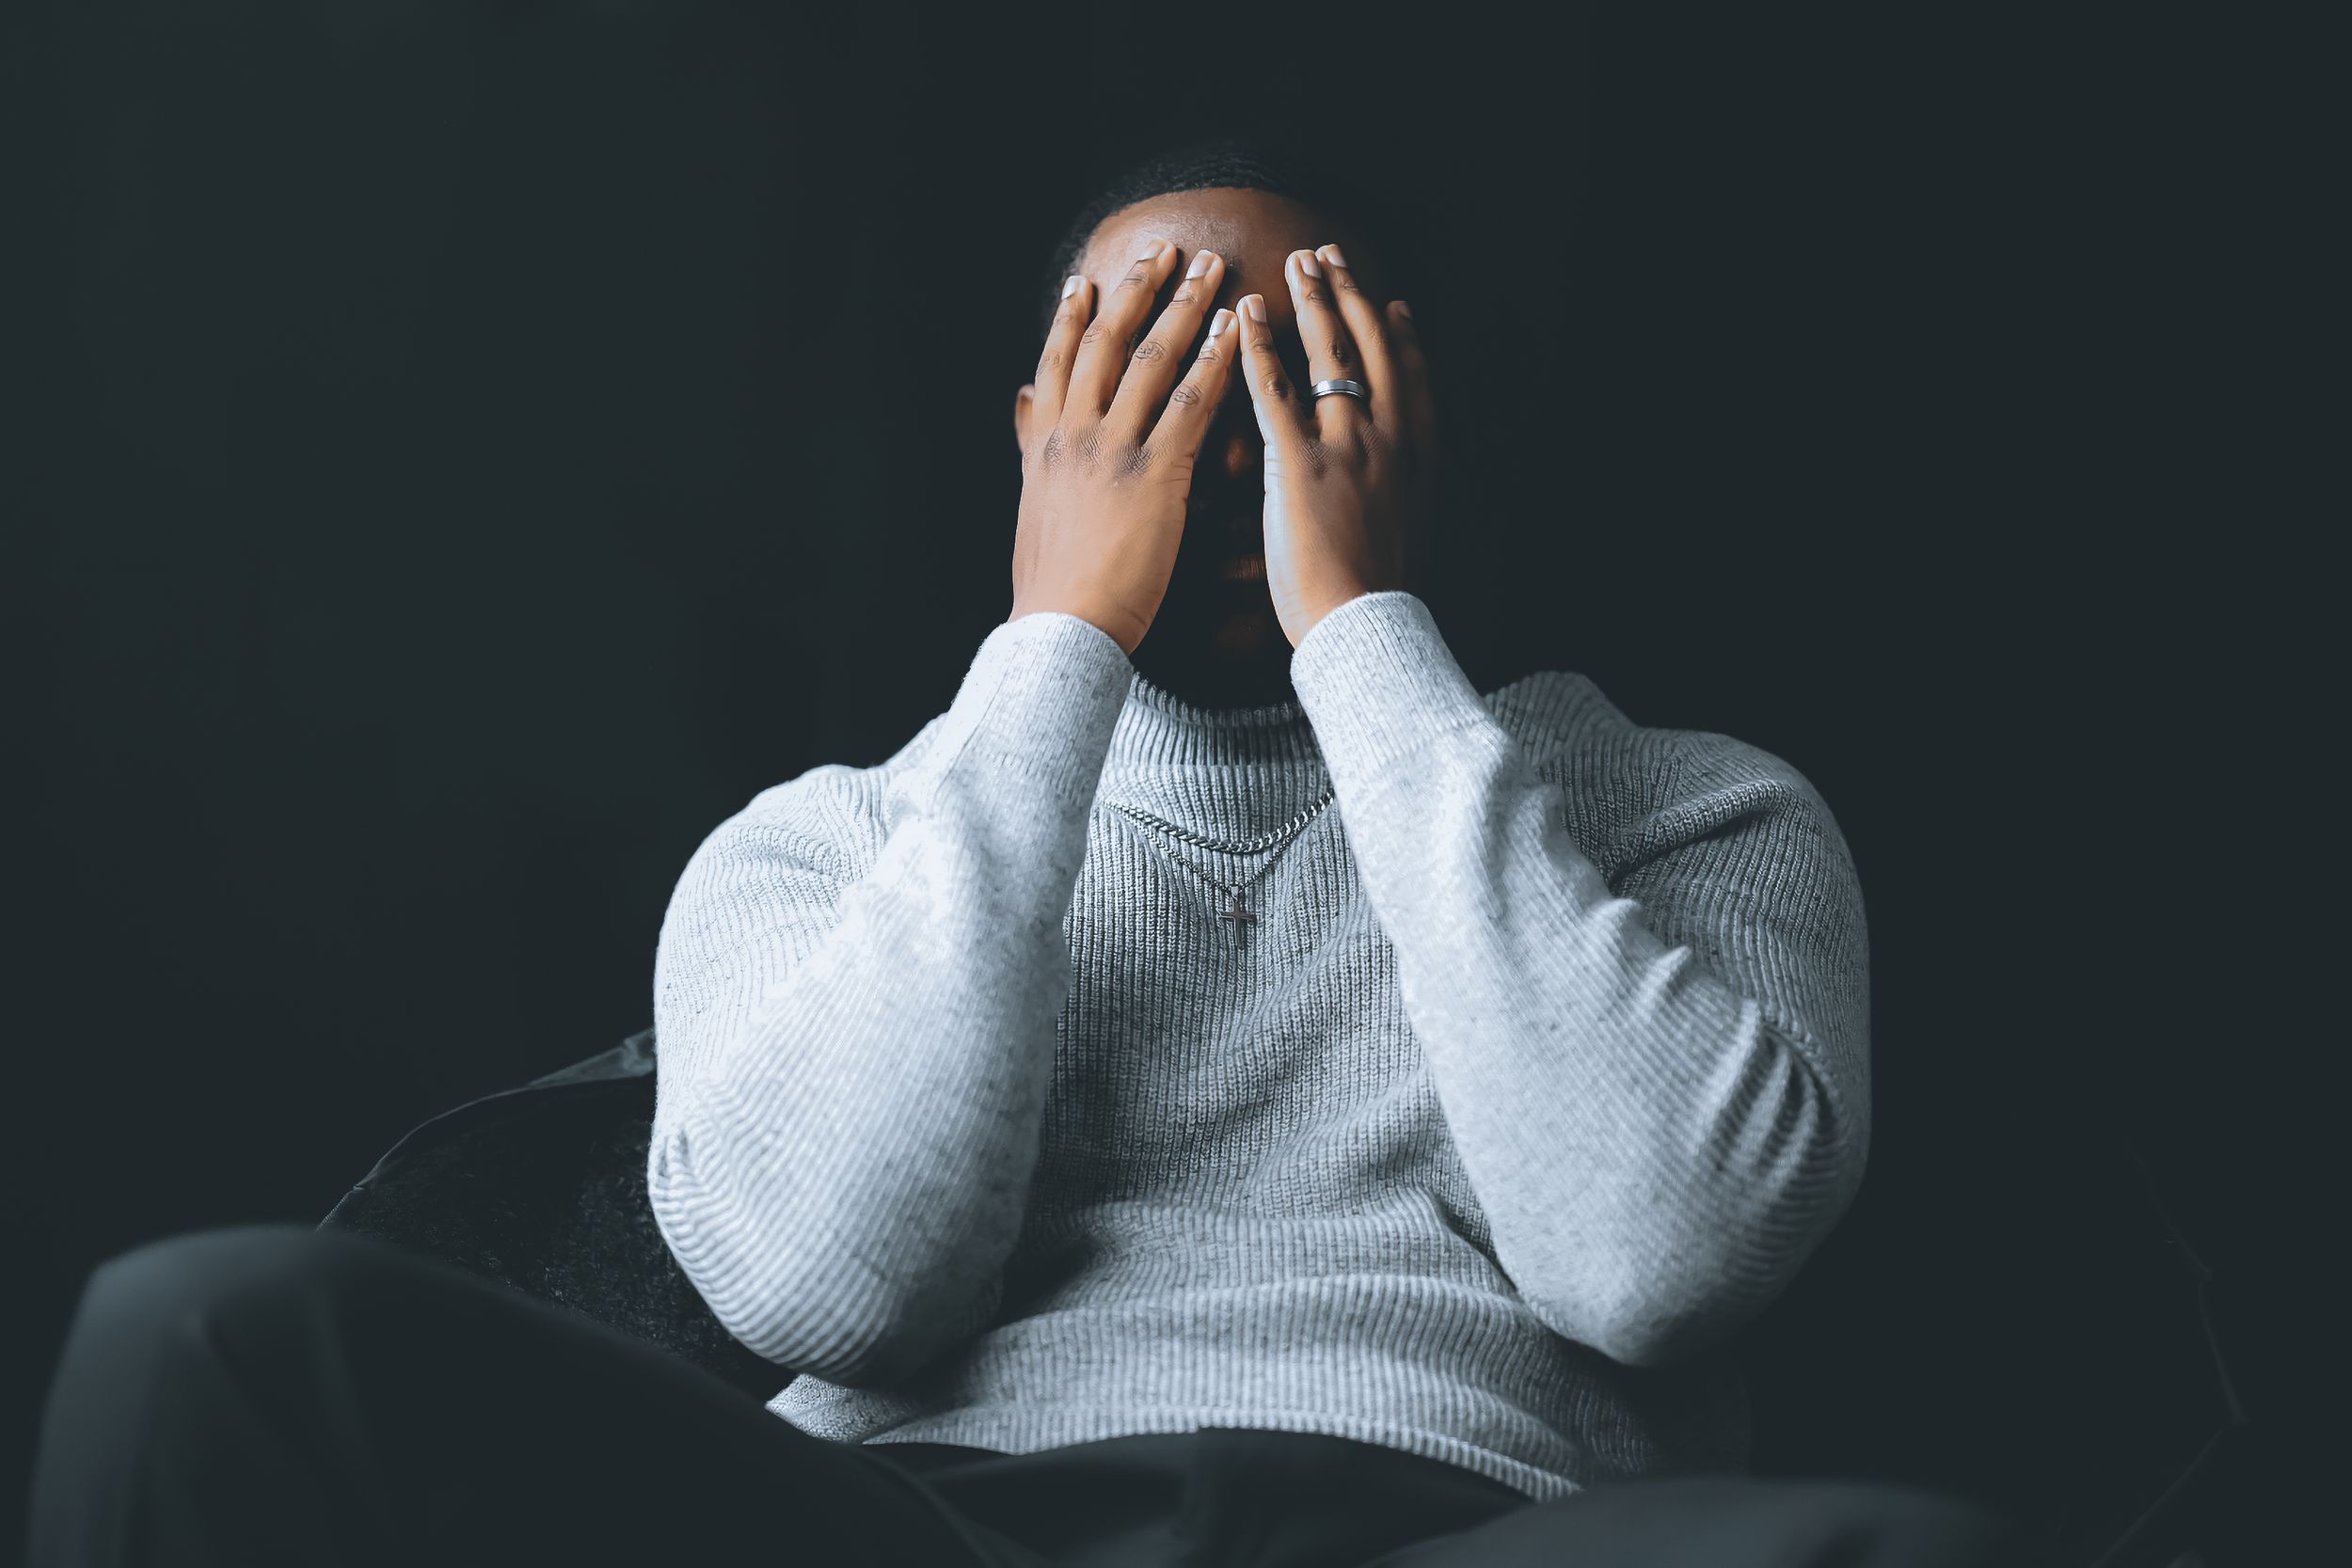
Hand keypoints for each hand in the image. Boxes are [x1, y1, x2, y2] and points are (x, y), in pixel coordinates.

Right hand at [1008, 240, 1239, 656]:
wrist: (1062, 629)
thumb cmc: (1053, 580)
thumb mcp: (1031, 499)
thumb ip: (1029, 441)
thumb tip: (1023, 400)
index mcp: (1045, 441)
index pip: (1058, 361)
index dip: (1074, 317)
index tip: (1088, 280)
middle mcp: (1075, 433)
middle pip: (1107, 342)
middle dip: (1137, 289)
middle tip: (1167, 248)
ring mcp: (1113, 449)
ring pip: (1151, 359)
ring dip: (1184, 307)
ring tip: (1213, 269)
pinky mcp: (1154, 474)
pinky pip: (1189, 404)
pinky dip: (1213, 362)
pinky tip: (1235, 333)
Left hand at [1233, 245, 1438, 647]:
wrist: (1364, 629)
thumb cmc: (1375, 595)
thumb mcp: (1405, 532)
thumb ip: (1396, 494)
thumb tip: (1388, 486)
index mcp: (1418, 457)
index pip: (1412, 376)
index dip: (1400, 333)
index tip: (1391, 301)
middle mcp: (1389, 439)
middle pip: (1373, 348)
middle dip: (1350, 295)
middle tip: (1329, 256)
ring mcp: (1348, 447)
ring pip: (1330, 355)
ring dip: (1312, 301)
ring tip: (1295, 264)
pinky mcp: (1302, 465)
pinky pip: (1277, 393)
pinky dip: (1259, 349)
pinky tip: (1244, 317)